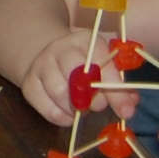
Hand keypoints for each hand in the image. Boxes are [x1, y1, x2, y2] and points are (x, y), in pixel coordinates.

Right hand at [8, 23, 140, 126]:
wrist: (48, 57)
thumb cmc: (85, 65)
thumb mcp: (105, 66)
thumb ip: (119, 85)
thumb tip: (129, 106)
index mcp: (84, 40)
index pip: (100, 61)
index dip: (114, 87)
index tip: (127, 110)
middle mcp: (59, 48)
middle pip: (76, 76)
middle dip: (94, 99)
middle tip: (98, 106)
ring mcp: (41, 66)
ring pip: (60, 93)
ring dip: (77, 109)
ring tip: (83, 108)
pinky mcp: (29, 85)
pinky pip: (48, 110)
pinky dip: (63, 117)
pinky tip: (69, 113)